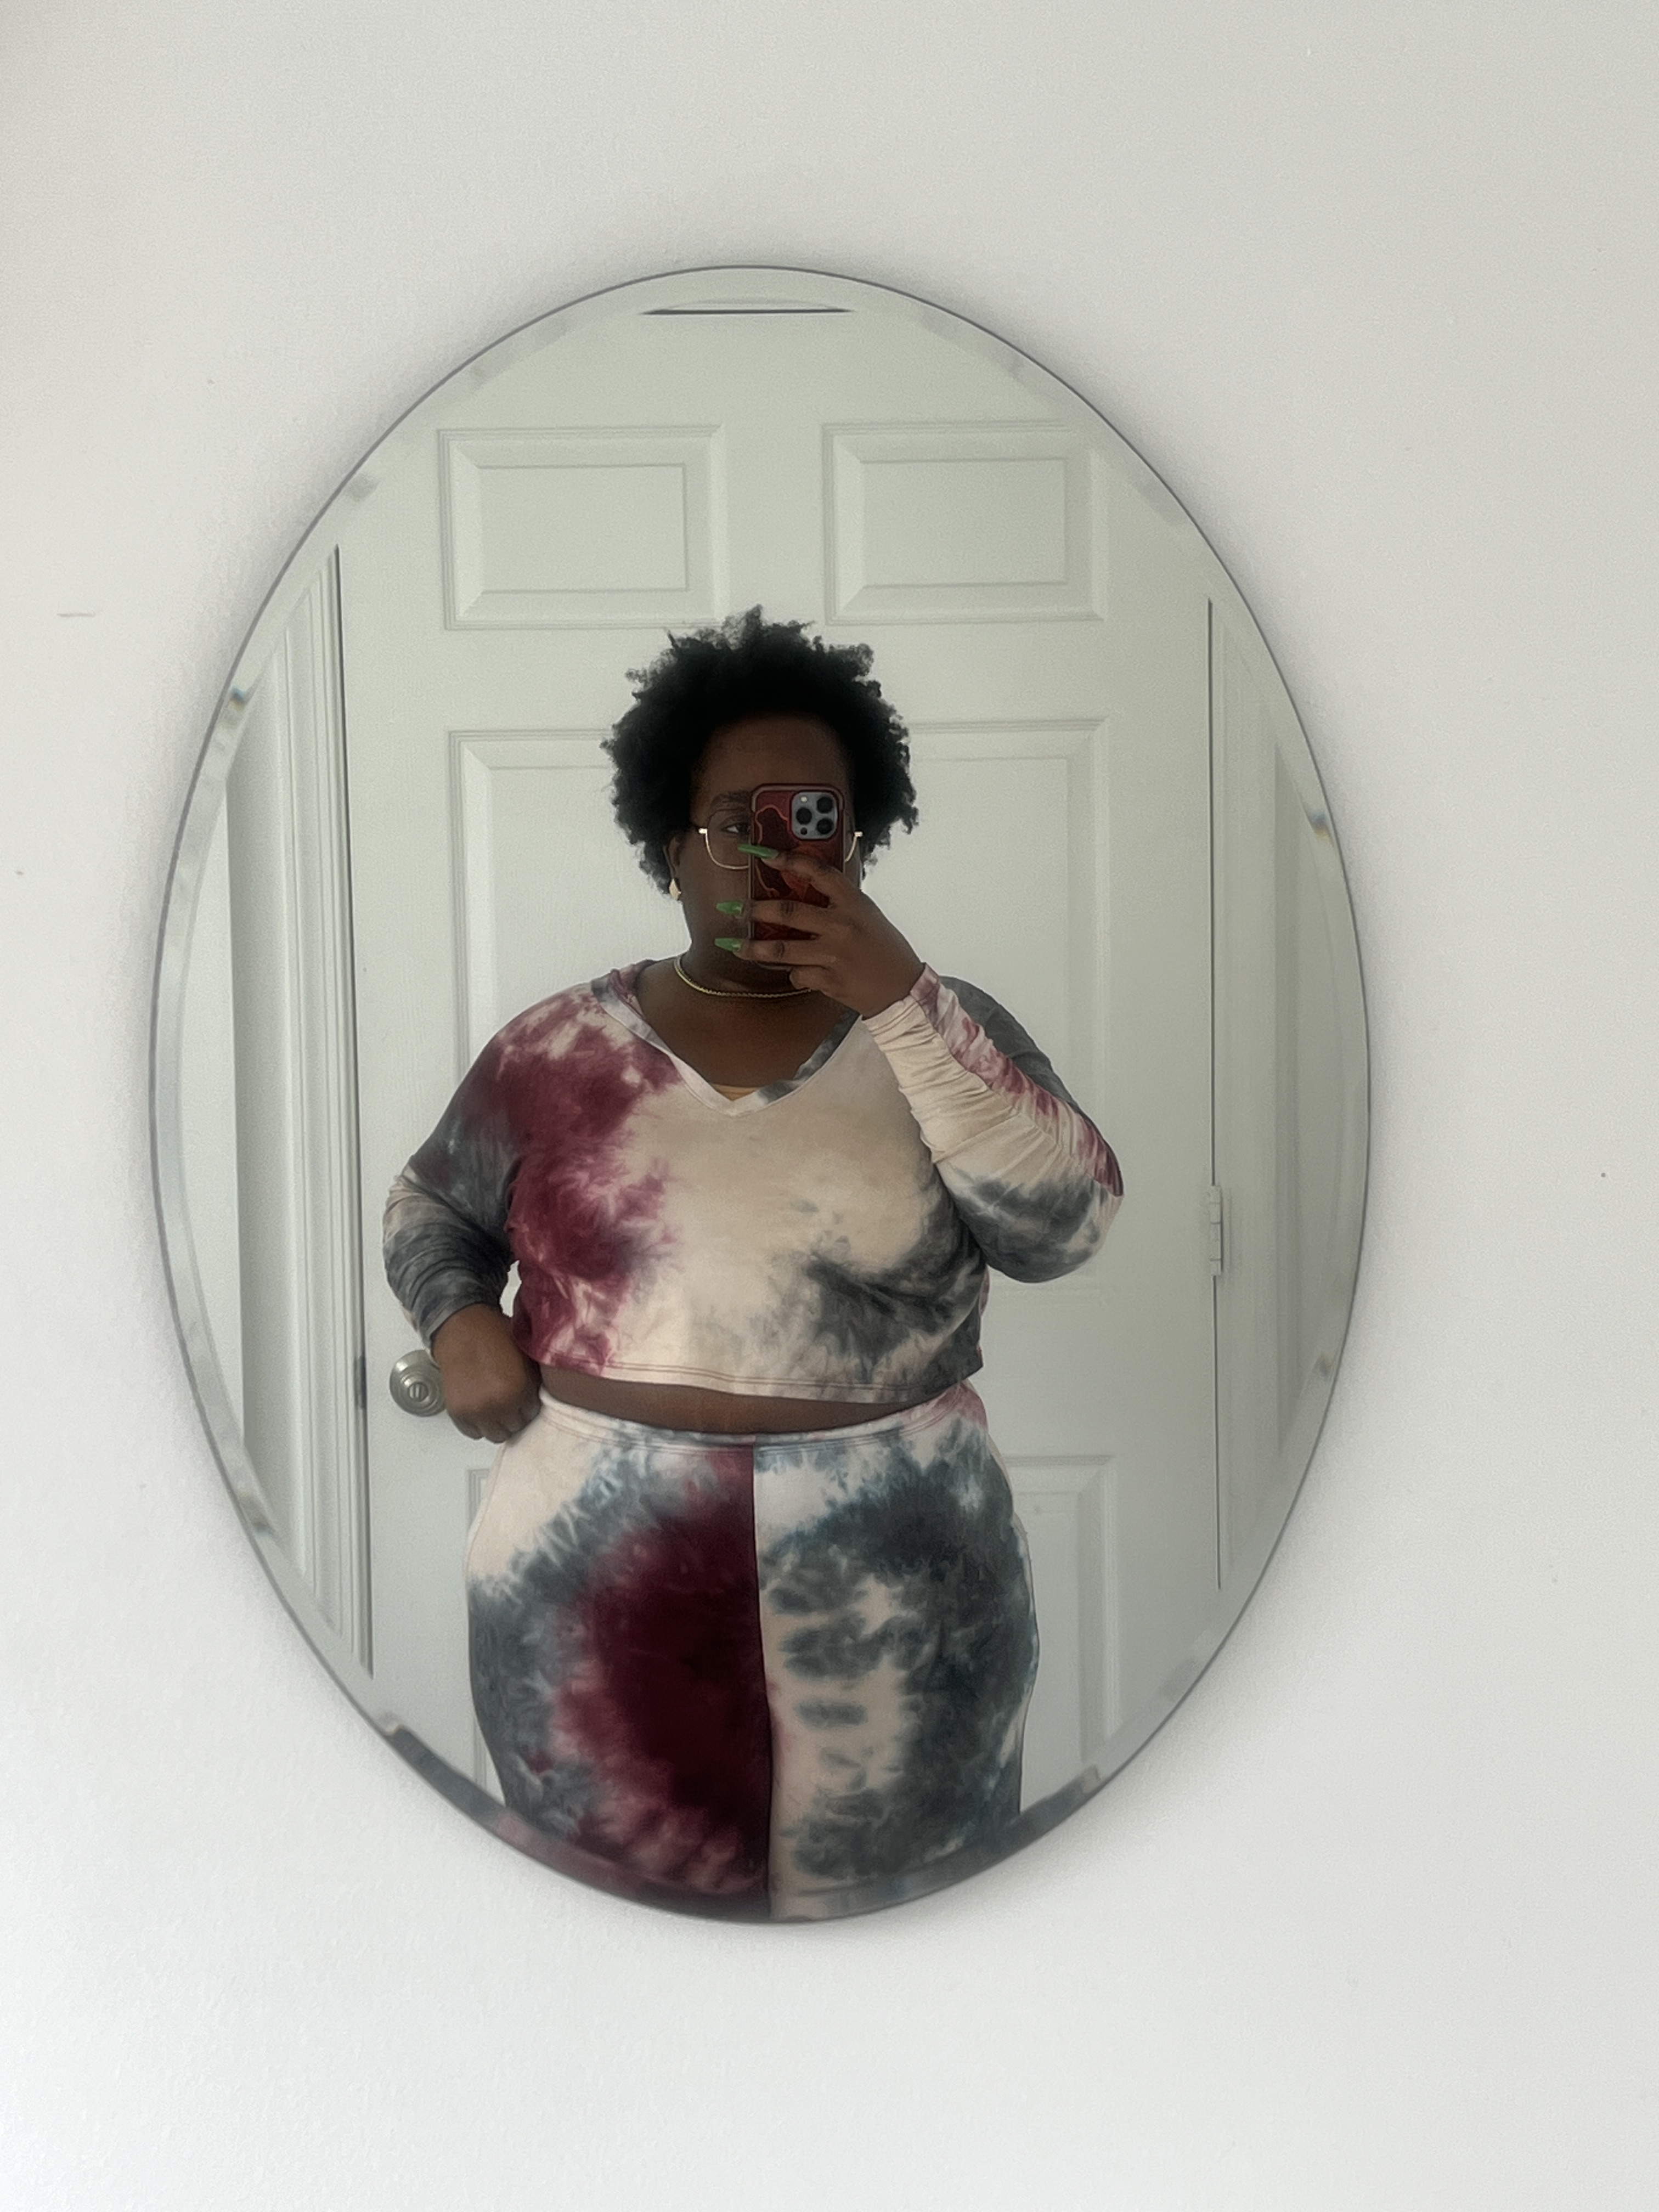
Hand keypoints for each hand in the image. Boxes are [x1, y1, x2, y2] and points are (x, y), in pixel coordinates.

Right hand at [431, 1304, 540, 1441]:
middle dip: (514, 1414)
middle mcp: (497, 1404)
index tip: (523, 1396)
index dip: (528, 1403)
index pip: (533, 1414)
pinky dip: (478, 1423)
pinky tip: (480, 1406)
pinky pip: (474, 1433)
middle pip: (515, 1427)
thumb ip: (534, 1380)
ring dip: (497, 1422)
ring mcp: (476, 1411)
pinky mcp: (458, 1413)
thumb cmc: (494, 1335)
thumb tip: (544, 1397)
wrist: (462, 1327)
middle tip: (508, 1399)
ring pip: (495, 1435)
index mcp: (518, 1389)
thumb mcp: (525, 1354)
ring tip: (495, 1404)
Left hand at [734, 848, 923, 1015]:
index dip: (789, 860)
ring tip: (734, 945)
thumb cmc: (885, 948)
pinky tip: (799, 973)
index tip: (764, 855)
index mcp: (854, 902)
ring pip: (782, 949)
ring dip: (753, 948)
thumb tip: (803, 890)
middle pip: (788, 912)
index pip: (818, 872)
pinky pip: (797, 974)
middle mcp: (842, 925)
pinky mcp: (828, 980)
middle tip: (733, 908)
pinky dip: (793, 973)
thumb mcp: (867, 915)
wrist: (902, 988)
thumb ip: (839, 903)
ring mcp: (833, 955)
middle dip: (755, 910)